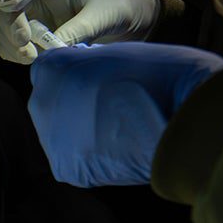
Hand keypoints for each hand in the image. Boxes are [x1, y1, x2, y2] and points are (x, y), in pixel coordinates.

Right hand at [0, 0, 159, 63]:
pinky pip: (11, 46)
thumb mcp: (105, 16)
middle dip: (11, 26)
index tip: (10, 6)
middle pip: (9, 6)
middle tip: (25, 46)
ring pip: (5, 28)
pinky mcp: (34, 39)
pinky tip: (32, 61)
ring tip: (33, 58)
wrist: (131, 22)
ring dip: (11, 44)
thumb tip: (52, 48)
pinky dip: (14, 55)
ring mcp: (35, 19)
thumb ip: (80, 29)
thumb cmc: (120, 8)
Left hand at [28, 42, 222, 186]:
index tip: (94, 82)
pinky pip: (74, 162)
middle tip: (110, 110)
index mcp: (51, 68)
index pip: (50, 71)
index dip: (73, 76)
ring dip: (82, 134)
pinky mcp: (65, 168)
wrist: (181, 118)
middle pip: (50, 104)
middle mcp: (41, 101)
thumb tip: (86, 76)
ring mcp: (51, 137)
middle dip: (73, 106)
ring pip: (61, 135)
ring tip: (119, 131)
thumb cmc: (160, 77)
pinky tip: (119, 150)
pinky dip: (93, 159)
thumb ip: (91, 65)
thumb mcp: (119, 55)